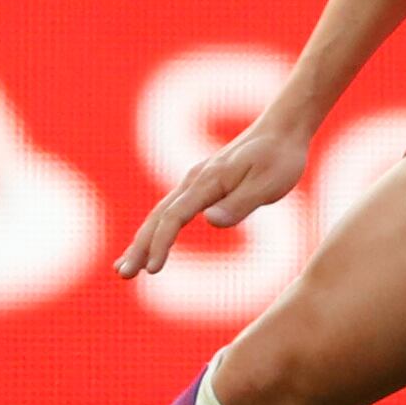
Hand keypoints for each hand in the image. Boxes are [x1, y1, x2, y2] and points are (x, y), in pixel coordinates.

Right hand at [115, 115, 312, 276]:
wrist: (282, 129)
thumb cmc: (279, 158)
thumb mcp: (268, 184)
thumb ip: (239, 203)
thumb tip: (209, 221)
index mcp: (208, 181)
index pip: (175, 216)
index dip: (161, 243)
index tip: (152, 269)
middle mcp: (194, 180)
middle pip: (158, 217)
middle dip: (139, 246)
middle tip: (123, 275)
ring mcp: (195, 181)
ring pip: (160, 214)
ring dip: (141, 240)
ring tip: (125, 268)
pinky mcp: (202, 184)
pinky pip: (171, 209)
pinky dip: (155, 229)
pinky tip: (151, 244)